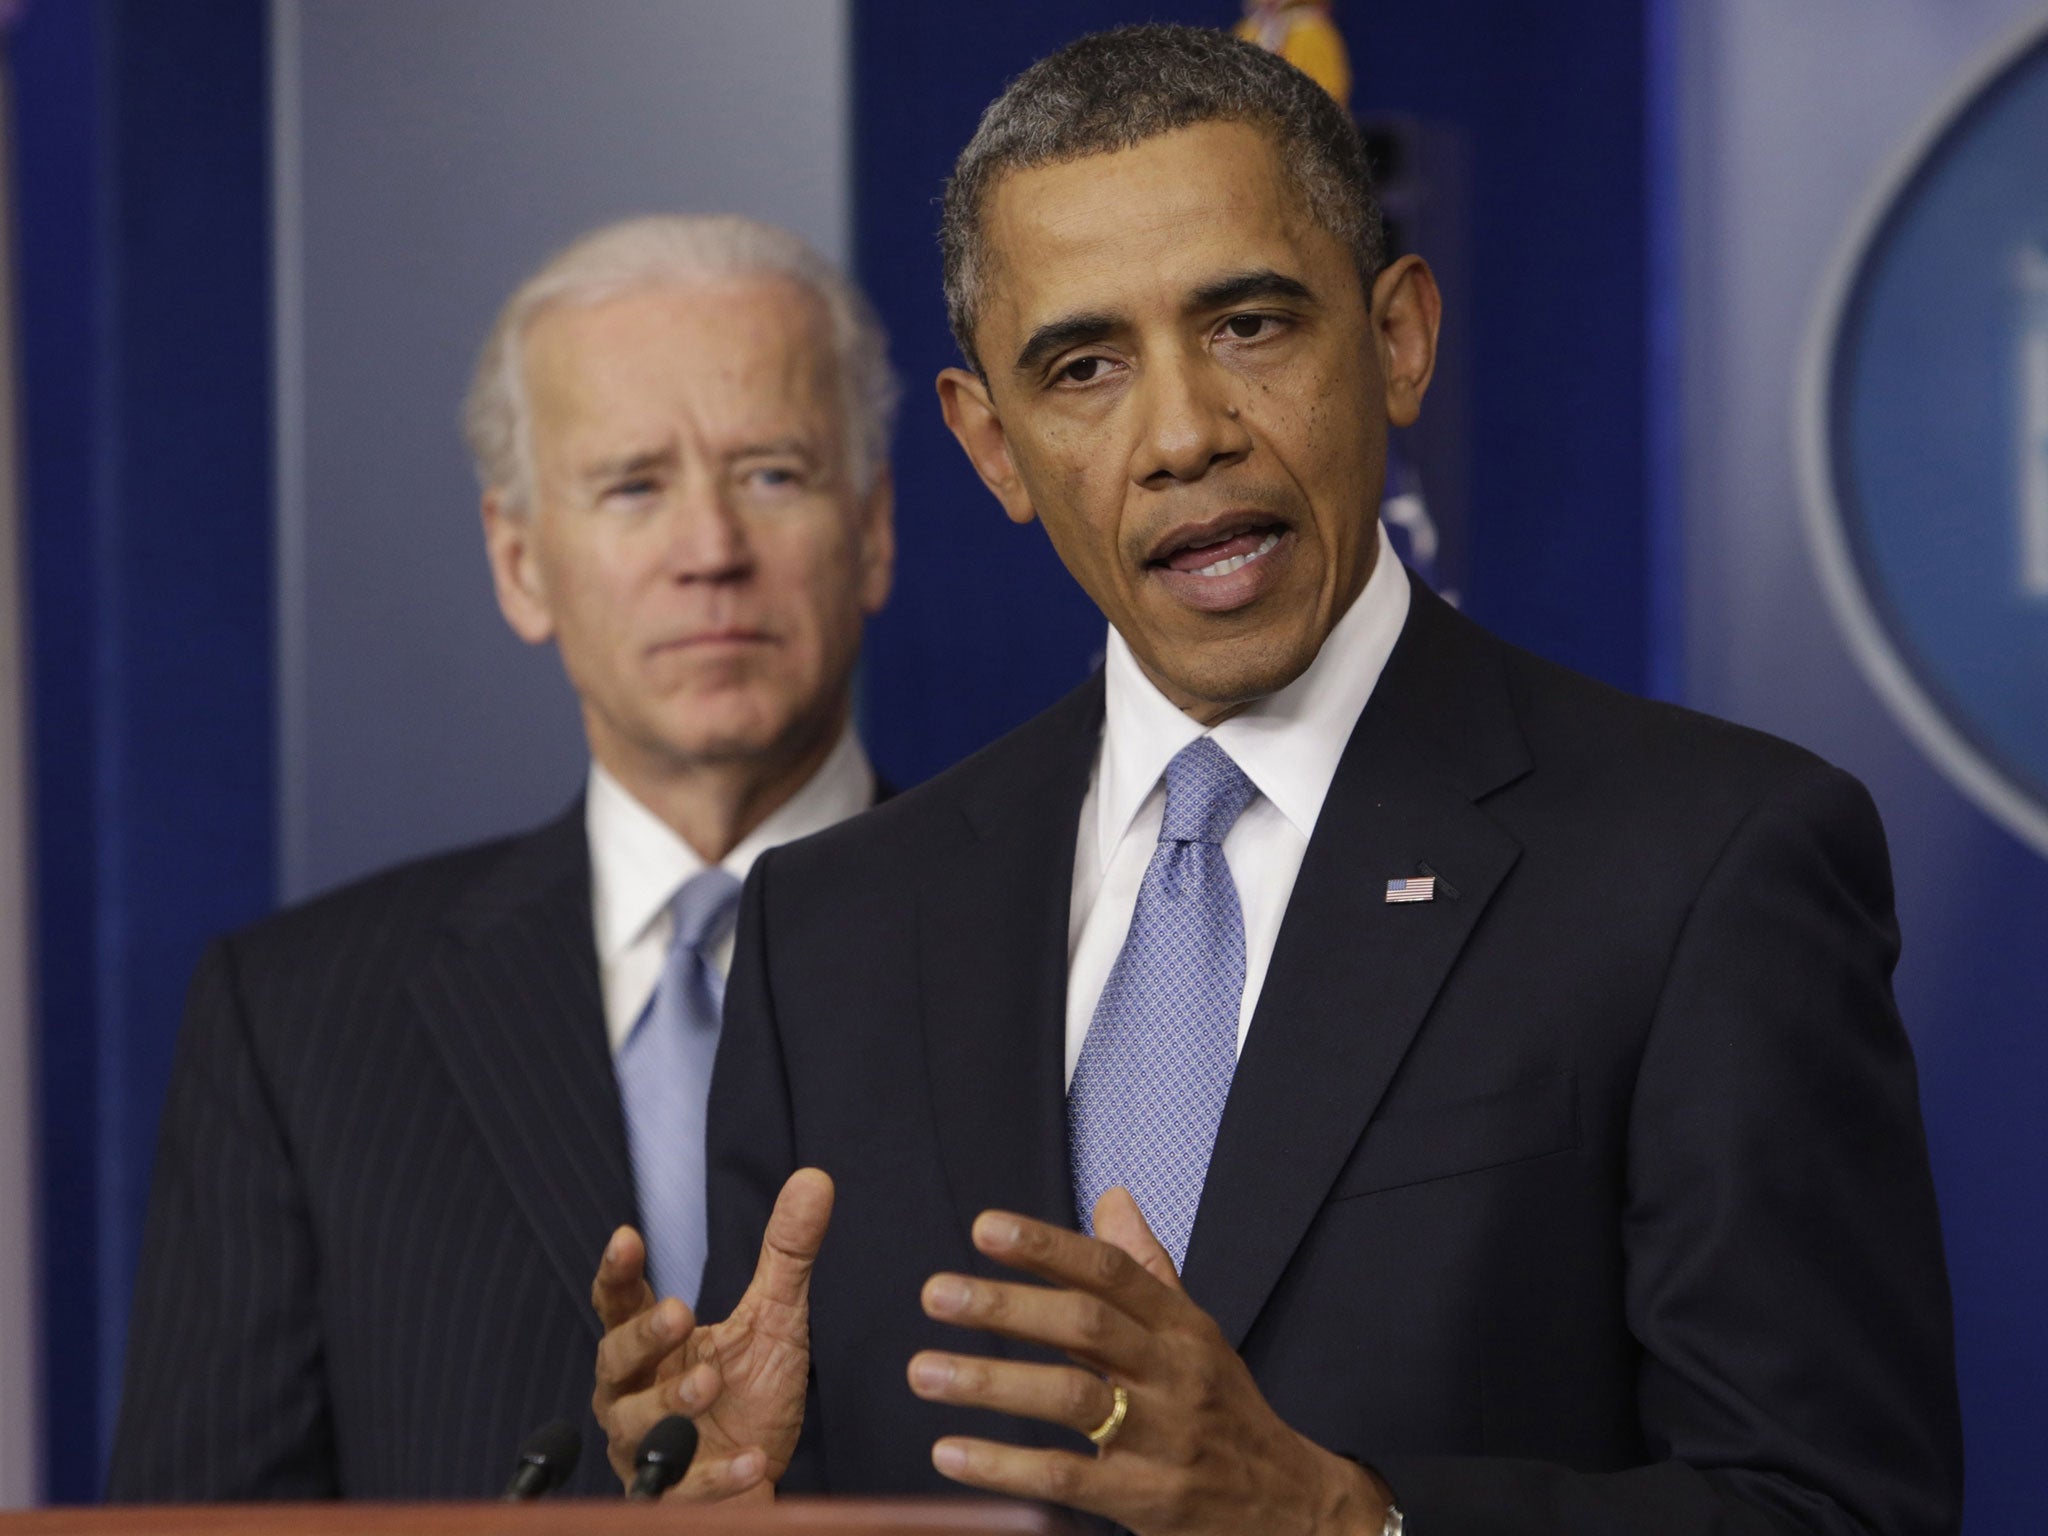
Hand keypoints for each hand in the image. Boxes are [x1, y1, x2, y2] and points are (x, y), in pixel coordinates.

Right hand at [590, 1169, 834, 1498]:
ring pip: (635, 1426)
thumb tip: (816, 1178)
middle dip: (642, 1336)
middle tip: (679, 1311)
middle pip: (615, 1360)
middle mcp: (633, 1393)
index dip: (617, 1271)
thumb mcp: (776, 1317)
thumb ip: (787, 1254)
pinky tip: (752, 1459)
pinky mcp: (673, 1496)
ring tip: (711, 1382)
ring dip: (670, 1403)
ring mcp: (645, 1448)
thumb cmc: (752, 1390)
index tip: (627, 1237)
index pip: (618, 1302)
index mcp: (650, 1345)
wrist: (760, 1472)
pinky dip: (715, 1477)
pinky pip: (682, 1488)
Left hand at [906, 1188, 1391, 1535]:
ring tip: (924, 1372)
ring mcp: (1163, 1437)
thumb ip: (1146, 1269)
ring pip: (1071, 1398)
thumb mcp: (1195, 1333)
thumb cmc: (1223, 1407)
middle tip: (935, 1293)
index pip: (1111, 1271)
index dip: (1048, 1246)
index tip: (984, 1227)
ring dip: (991, 1382)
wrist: (1291, 1506)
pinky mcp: (1148, 1500)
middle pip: (1086, 1326)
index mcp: (1182, 1326)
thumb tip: (1110, 1197)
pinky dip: (1004, 1466)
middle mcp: (1175, 1373)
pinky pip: (1068, 1477)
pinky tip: (950, 1453)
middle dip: (1006, 1306)